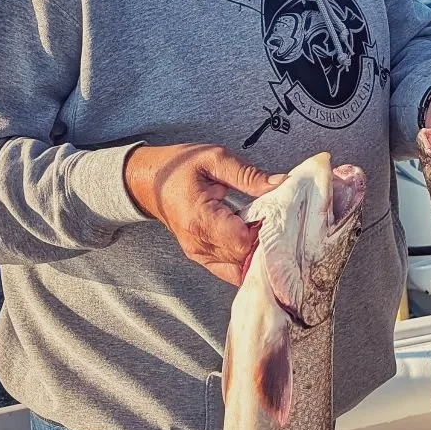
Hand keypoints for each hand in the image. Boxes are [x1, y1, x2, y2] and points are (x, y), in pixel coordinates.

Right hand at [123, 144, 281, 287]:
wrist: (149, 181)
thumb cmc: (180, 167)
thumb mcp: (215, 159)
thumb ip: (248, 174)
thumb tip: (280, 184)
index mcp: (200, 219)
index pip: (242, 241)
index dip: (265, 230)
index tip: (277, 215)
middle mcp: (197, 243)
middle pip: (243, 257)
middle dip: (265, 242)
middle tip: (277, 221)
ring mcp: (198, 254)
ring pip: (239, 268)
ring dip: (257, 252)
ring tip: (266, 229)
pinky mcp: (201, 257)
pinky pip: (230, 270)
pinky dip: (246, 261)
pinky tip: (256, 243)